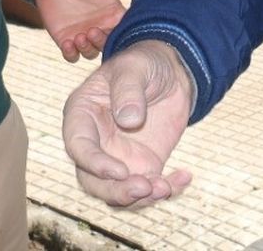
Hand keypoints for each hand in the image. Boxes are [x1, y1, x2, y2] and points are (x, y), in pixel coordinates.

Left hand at [32, 0, 136, 60]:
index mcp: (114, 14)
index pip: (126, 30)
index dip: (126, 34)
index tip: (121, 31)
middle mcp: (101, 28)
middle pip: (108, 45)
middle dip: (102, 42)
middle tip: (93, 31)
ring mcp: (84, 36)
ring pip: (91, 53)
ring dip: (87, 48)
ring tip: (80, 36)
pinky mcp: (66, 40)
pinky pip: (72, 56)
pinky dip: (71, 54)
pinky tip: (68, 43)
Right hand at [62, 40, 193, 207]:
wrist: (170, 73)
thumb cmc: (143, 63)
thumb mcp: (135, 67)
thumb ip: (128, 89)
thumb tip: (128, 120)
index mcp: (82, 115)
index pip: (78, 146)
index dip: (94, 163)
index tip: (121, 171)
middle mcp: (95, 142)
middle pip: (92, 180)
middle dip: (117, 191)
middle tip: (146, 187)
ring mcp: (117, 158)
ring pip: (117, 192)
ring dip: (140, 198)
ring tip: (166, 187)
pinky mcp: (142, 167)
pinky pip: (148, 189)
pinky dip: (166, 190)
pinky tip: (183, 177)